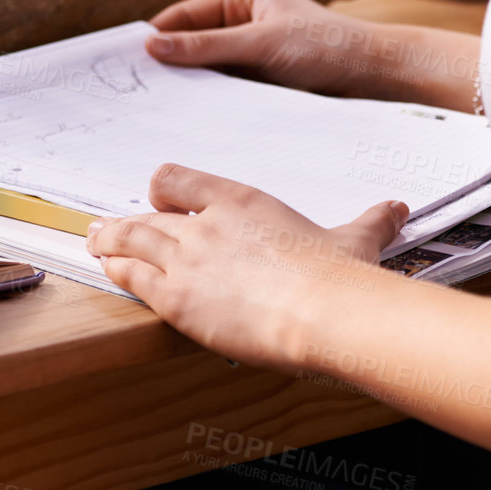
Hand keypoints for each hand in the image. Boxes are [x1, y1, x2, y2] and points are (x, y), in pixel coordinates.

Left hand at [87, 163, 407, 366]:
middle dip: (125, 220)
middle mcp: (206, 222)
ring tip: (94, 241)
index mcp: (241, 200)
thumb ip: (371, 220)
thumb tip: (396, 209)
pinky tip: (106, 271)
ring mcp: (187, 258)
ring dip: (108, 241)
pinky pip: (131, 276)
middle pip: (148, 212)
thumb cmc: (338, 274)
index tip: (161, 200)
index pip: (180, 180)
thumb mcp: (356, 237)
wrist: (323, 309)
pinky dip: (115, 271)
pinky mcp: (176, 297)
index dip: (165, 191)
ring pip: (130, 240)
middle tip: (108, 224)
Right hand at [146, 0, 383, 96]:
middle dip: (169, 64)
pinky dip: (212, 100)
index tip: (122, 62)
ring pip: (210, 70)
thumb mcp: (260, 44)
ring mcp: (254, 53)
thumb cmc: (327, 48)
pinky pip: (229, 89)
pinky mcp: (265, 81)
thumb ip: (206, 46)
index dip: (154, 36)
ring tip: (156, 108)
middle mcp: (246, 21)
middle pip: (193, 43)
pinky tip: (192, 118)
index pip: (184, 15)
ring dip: (190, 86)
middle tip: (131, 92)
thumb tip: (153, 44)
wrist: (376, 76)